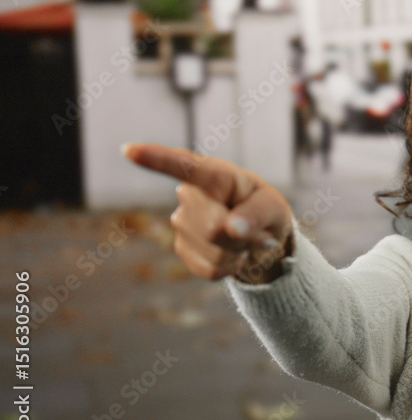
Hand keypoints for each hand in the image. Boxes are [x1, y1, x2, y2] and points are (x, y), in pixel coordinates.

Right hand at [122, 143, 293, 284]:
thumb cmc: (266, 211)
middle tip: (252, 228)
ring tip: (242, 238)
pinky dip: (229, 267)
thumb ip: (257, 214)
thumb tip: (231, 229)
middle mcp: (190, 195)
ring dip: (237, 252)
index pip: (183, 166)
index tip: (129, 150)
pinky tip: (232, 252)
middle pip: (212, 227)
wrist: (260, 237)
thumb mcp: (274, 207)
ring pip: (214, 251)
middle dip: (238, 236)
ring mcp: (182, 222)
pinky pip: (210, 269)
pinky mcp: (183, 248)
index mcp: (214, 174)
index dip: (156, 158)